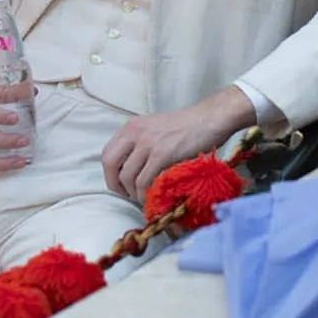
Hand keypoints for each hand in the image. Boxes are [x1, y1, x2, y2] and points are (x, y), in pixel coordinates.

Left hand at [101, 88, 253, 200]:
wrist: (210, 119)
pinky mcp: (162, 155)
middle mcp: (134, 133)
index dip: (110, 173)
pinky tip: (153, 197)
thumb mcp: (154, 128)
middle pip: (111, 165)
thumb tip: (132, 169)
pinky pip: (145, 181)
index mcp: (131, 127)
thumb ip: (139, 143)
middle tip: (127, 195)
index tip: (119, 184)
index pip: (107, 153)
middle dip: (115, 185)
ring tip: (144, 198)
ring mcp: (147, 144)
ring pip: (127, 176)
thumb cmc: (186, 126)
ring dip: (133, 193)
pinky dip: (146, 194)